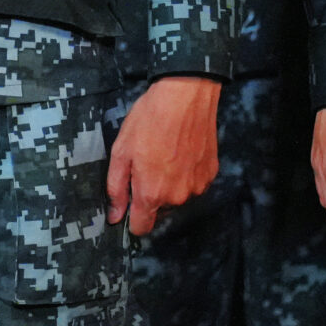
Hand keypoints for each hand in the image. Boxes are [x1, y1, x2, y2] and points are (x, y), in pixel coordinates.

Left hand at [108, 76, 220, 235]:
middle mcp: (177, 197)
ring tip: (164, 155)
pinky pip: (193, 184)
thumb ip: (116, 188)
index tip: (129, 205)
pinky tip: (181, 152)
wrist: (185, 97)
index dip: (132, 220)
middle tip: (146, 166)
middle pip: (159, 211)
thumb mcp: (121, 151)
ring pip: (177, 197)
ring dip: (170, 185)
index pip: (142, 228)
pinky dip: (186, 174)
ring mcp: (197, 187)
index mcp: (151, 194)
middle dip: (150, 196)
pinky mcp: (211, 174)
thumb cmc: (149, 121)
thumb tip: (115, 216)